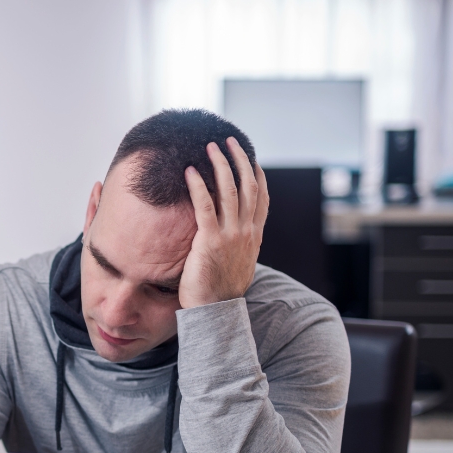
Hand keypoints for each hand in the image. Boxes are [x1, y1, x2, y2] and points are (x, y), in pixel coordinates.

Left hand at [179, 138, 269, 308]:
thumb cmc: (220, 291)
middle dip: (240, 160)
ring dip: (221, 164)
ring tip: (211, 146)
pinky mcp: (211, 241)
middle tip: (230, 141)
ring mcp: (231, 235)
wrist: (216, 311)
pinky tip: (190, 171)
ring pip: (230, 190)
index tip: (252, 159)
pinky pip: (205, 206)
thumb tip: (232, 239)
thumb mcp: (237, 264)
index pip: (262, 199)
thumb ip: (237, 247)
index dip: (258, 176)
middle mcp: (247, 232)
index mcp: (254, 237)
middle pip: (249, 186)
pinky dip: (199, 185)